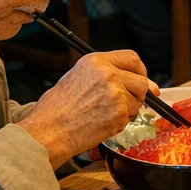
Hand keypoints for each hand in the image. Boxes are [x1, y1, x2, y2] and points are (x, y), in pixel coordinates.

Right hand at [18, 50, 153, 167]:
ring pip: (137, 101)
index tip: (142, 79)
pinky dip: (120, 123)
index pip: (132, 58)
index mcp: (96, 62)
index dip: (140, 71)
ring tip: (104, 114)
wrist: (49, 131)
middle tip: (125, 103)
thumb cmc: (56, 109)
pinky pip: (130, 117)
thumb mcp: (77, 78)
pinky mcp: (119, 111)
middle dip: (138, 94)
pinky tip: (102, 123)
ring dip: (128, 110)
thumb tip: (134, 79)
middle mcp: (108, 73)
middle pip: (141, 81)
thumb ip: (105, 75)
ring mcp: (115, 92)